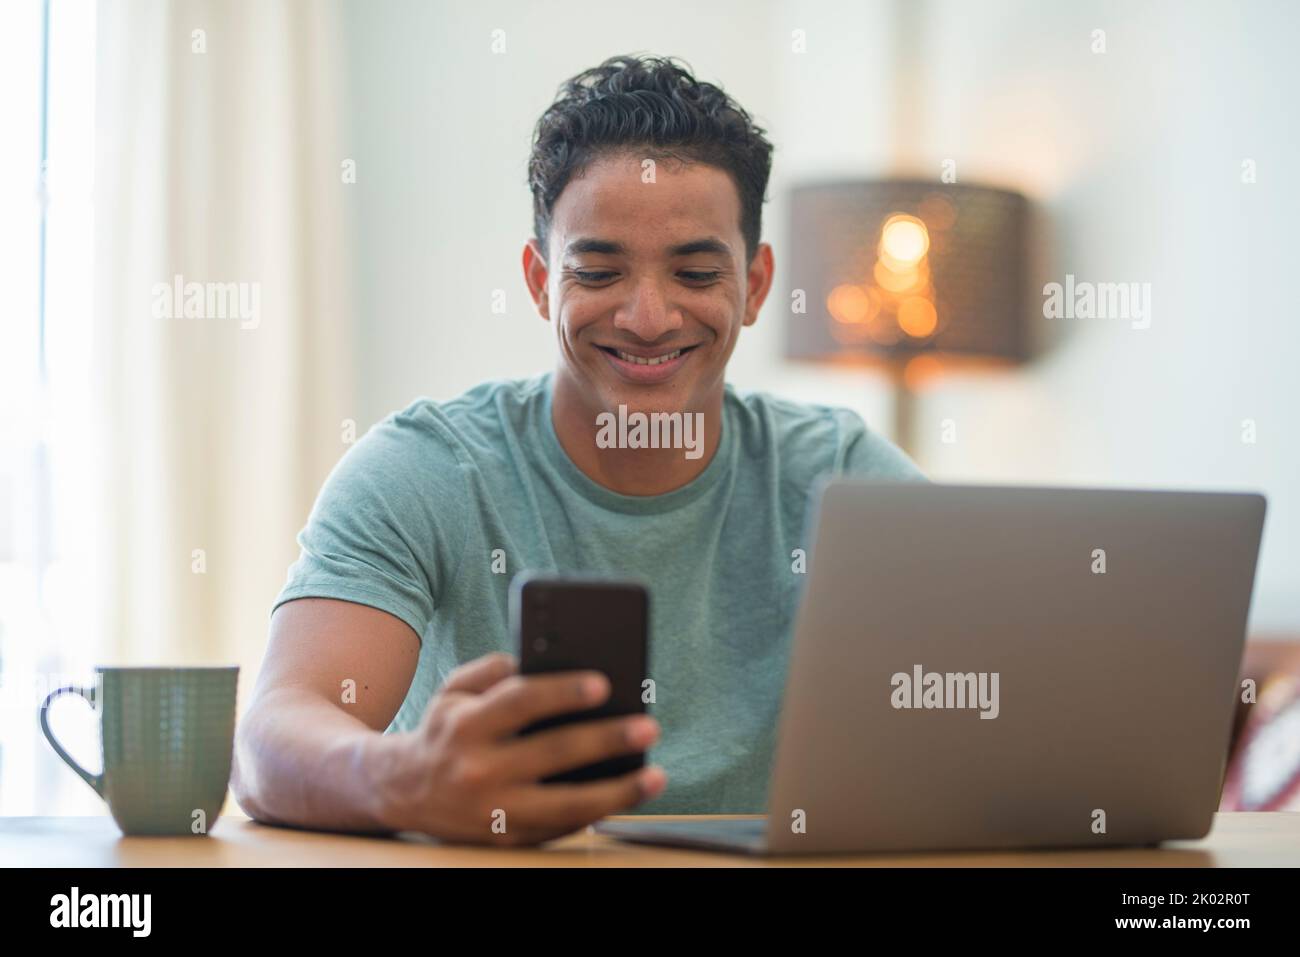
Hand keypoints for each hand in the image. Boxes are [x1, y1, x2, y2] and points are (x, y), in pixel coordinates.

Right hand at [373, 651, 666, 845]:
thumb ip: (491, 668)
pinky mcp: (505, 839)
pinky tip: (626, 797)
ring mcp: (493, 811)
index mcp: (466, 725)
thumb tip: (535, 658)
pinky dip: (597, 814)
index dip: (563, 692)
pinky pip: (560, 828)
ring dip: (618, 792)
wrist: (402, 791)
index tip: (604, 684)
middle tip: (648, 726)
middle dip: (607, 739)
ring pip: (567, 805)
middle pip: (554, 753)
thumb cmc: (445, 730)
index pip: (521, 702)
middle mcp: (479, 770)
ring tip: (655, 776)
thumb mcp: (453, 691)